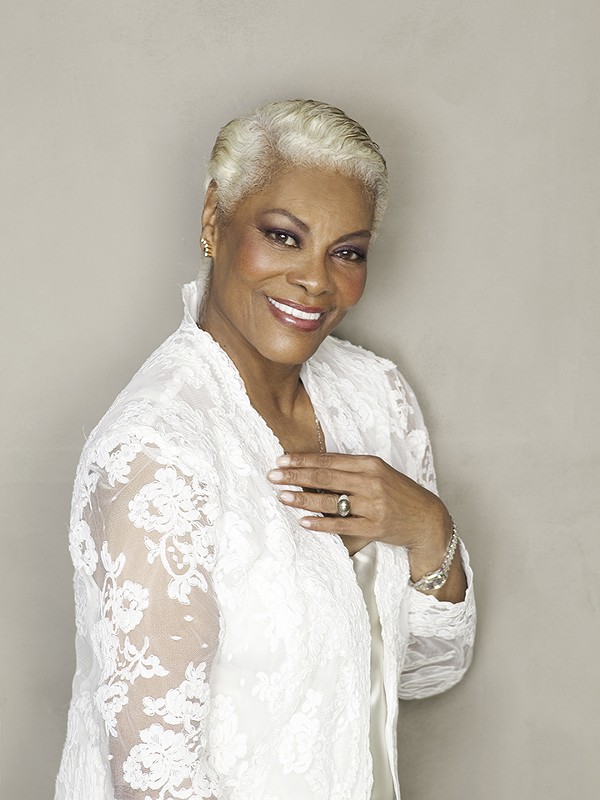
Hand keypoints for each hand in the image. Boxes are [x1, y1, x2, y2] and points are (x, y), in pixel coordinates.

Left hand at [267, 452, 451, 565]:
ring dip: (303, 498)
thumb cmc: (398, 494)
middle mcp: (371, 482)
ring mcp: (373, 506)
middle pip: (325, 477)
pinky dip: (320, 524)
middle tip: (273, 475)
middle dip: (295, 476)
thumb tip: (313, 467)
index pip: (330, 460)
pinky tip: (303, 521)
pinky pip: (341, 525)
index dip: (303, 459)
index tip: (281, 460)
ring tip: (282, 496)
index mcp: (371, 464)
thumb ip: (351, 470)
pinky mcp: (374, 528)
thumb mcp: (379, 473)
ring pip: (330, 501)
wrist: (427, 519)